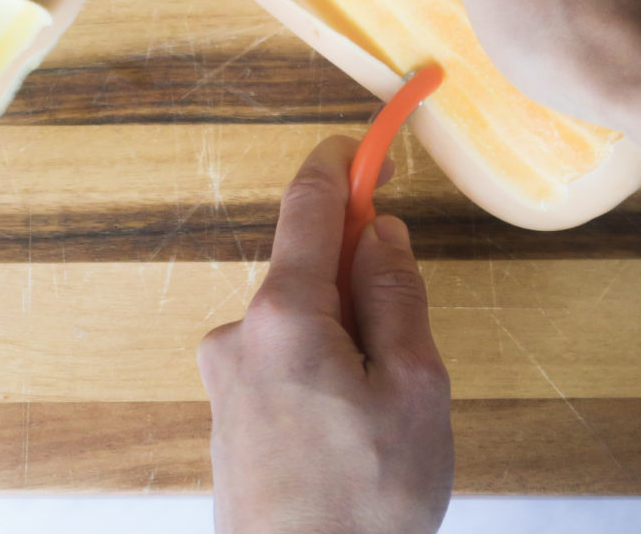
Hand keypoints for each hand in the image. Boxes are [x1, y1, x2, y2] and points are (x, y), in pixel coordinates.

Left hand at [197, 136, 451, 533]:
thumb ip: (396, 296)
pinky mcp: (229, 417)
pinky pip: (285, 364)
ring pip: (302, 324)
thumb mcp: (413, 389)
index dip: (341, 166)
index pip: (307, 207)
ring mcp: (227, 379)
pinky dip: (324, 372)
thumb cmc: (366, 504)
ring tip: (385, 417)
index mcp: (283, 317)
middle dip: (363, 281)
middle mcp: (238, 336)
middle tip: (412, 345)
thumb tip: (380, 233)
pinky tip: (352, 433)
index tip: (364, 142)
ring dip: (348, 339)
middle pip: (308, 270)